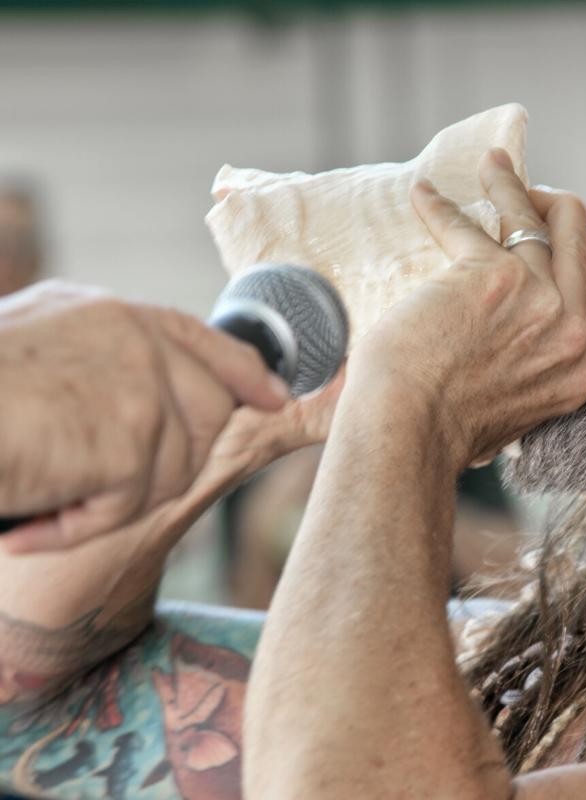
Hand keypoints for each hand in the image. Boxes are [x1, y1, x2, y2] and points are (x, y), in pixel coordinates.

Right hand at [0, 282, 293, 550]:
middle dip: (168, 462)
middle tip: (94, 484)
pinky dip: (79, 526)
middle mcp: (136, 338)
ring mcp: (140, 383)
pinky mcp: (132, 436)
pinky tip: (31, 521)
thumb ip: (104, 363)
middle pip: (209, 413)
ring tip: (42, 495)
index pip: (202, 339)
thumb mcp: (38, 352)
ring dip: (110, 500)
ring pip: (175, 469)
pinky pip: (133, 504)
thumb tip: (164, 405)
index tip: (272, 397)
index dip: (244, 372)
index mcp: (111, 314)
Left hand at [346, 148, 585, 468]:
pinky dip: (440, 206)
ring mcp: (540, 300)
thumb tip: (514, 356)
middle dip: (555, 210)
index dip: (574, 255)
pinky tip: (423, 195)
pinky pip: (467, 223)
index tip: (549, 241)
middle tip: (522, 198)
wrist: (410, 433)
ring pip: (539, 217)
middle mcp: (572, 332)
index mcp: (581, 369)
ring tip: (490, 168)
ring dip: (509, 185)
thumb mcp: (515, 411)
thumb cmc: (443, 430)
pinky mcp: (493, 275)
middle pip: (581, 241)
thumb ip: (531, 376)